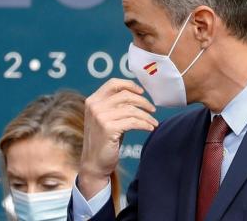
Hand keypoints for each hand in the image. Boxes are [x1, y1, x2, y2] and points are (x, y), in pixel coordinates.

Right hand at [78, 78, 158, 199]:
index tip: (142, 92)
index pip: (113, 83)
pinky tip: (150, 128)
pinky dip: (144, 124)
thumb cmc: (104, 140)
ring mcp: (100, 117)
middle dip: (143, 102)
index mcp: (93, 101)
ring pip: (131, 110)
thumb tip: (138, 94)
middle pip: (125, 95)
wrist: (94, 163)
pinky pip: (133, 122)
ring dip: (146, 116)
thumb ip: (115, 105)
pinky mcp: (108, 128)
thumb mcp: (107, 118)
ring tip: (153, 122)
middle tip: (152, 109)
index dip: (130, 85)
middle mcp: (95, 106)